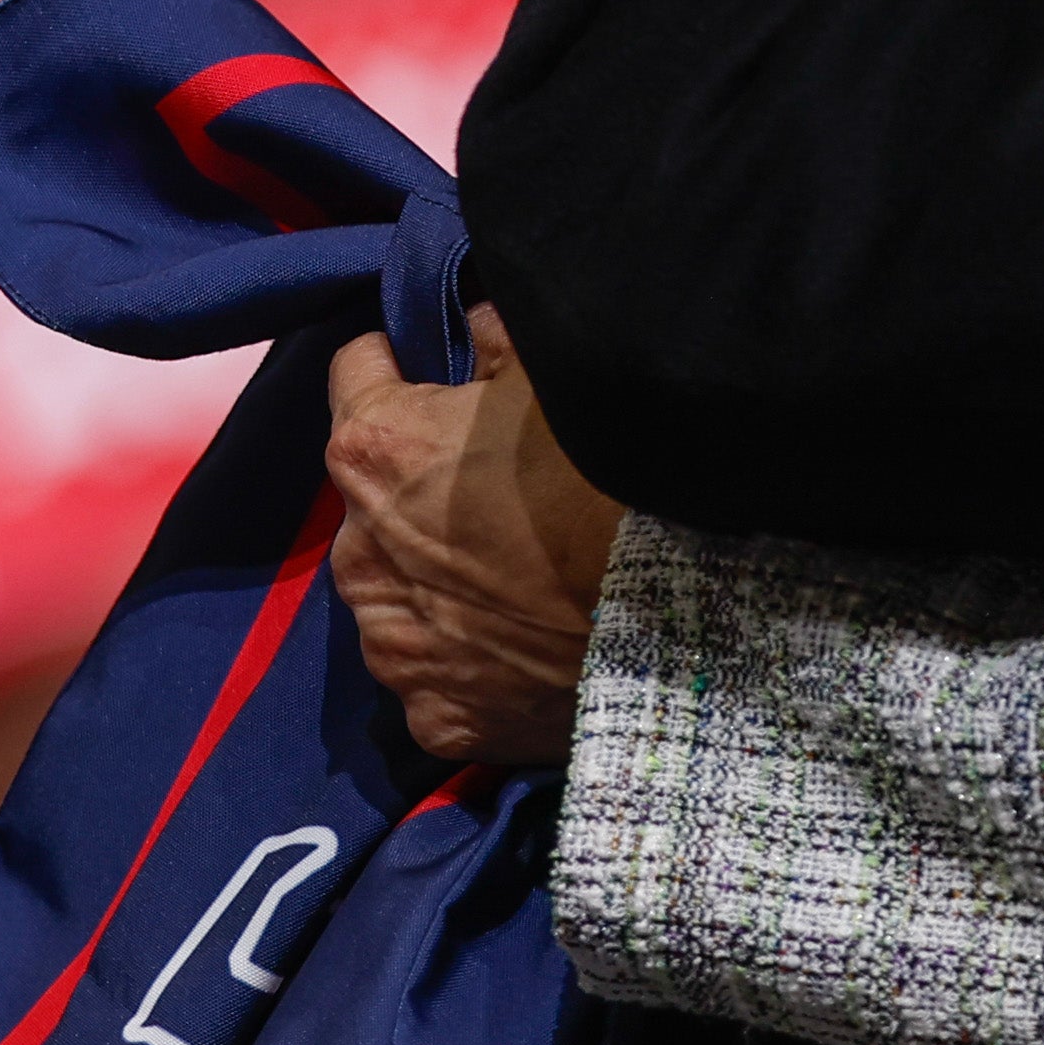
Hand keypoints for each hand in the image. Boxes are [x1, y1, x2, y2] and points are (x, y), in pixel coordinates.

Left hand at [324, 305, 623, 764]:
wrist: (688, 614)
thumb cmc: (619, 477)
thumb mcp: (561, 373)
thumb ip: (495, 339)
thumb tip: (470, 327)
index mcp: (375, 451)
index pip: (355, 375)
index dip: (403, 366)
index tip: (442, 373)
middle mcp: (358, 553)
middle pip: (374, 498)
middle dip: (421, 488)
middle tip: (505, 488)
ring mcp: (394, 647)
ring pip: (399, 592)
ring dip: (439, 579)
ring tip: (522, 576)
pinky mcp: (436, 717)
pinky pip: (439, 676)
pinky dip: (472, 659)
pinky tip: (529, 642)